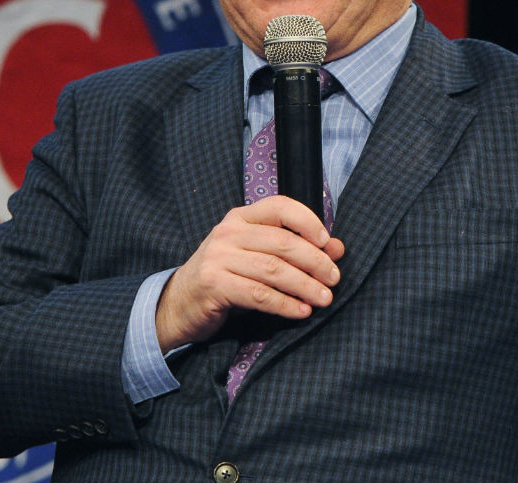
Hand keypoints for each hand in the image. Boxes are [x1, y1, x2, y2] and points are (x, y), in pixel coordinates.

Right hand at [155, 195, 344, 352]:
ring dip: (305, 286)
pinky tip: (301, 311)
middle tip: (334, 279)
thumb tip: (337, 248)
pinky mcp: (214, 284)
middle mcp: (227, 233)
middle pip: (282, 242)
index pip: (279, 207)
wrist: (180, 301)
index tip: (328, 243)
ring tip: (324, 299)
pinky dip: (285, 304)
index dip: (308, 222)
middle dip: (315, 261)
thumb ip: (295, 249)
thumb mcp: (257, 257)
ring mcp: (218, 257)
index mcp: (240, 219)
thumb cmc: (225, 276)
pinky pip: (258, 294)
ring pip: (273, 269)